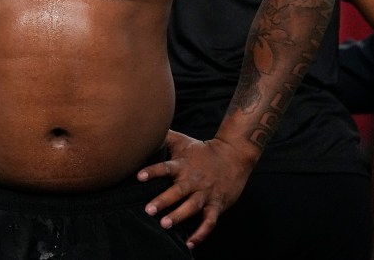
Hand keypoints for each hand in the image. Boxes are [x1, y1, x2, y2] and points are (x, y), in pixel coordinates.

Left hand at [137, 130, 251, 248]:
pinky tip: (190, 243)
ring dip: (179, 216)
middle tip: (149, 210)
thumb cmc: (203, 150)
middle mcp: (193, 180)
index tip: (139, 176)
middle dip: (163, 200)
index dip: (153, 171)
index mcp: (183, 165)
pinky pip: (209, 222)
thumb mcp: (183, 141)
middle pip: (177, 191)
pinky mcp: (217, 204)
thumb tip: (145, 129)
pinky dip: (201, 234)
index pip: (165, 168)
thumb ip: (164, 137)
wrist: (234, 155)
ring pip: (192, 207)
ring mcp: (206, 193)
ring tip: (165, 224)